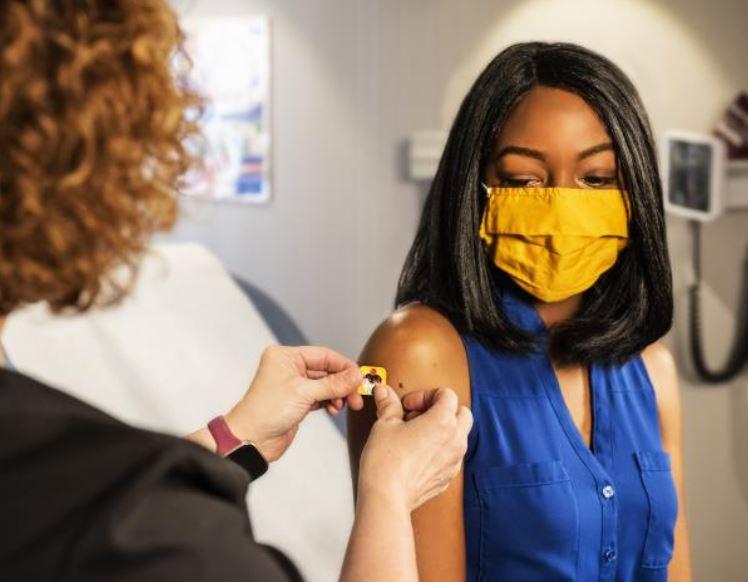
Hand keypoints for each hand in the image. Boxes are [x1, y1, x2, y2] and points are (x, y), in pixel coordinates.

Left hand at [226, 346, 363, 461]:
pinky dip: (330, 402)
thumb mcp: (304, 393)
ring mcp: (293, 385)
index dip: (344, 366)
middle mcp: (289, 367)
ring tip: (346, 405)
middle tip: (356, 396)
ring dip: (338, 394)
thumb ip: (333, 384)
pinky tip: (334, 409)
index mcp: (286, 357)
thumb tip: (356, 375)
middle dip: (343, 384)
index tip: (360, 377)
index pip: (323, 355)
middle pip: (326, 370)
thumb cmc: (267, 411)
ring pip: (325, 384)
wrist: (251, 439)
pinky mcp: (297, 401)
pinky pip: (320, 396)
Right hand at [357, 385, 472, 511]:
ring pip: (460, 435)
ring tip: (416, 435)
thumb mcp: (385, 424)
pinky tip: (417, 454)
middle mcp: (455, 440)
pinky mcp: (448, 477)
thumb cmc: (386, 461)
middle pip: (462, 413)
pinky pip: (452, 455)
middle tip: (417, 416)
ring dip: (443, 429)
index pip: (447, 395)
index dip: (425, 395)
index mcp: (443, 422)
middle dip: (442, 409)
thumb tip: (384, 392)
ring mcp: (454, 461)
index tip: (408, 405)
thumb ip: (389, 404)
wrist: (386, 497)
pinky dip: (441, 449)